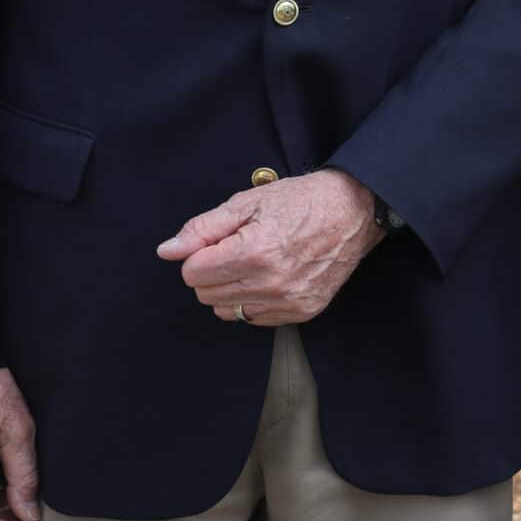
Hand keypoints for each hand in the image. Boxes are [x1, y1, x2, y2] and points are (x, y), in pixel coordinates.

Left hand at [155, 168, 380, 324]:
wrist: (352, 211)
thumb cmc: (301, 201)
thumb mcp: (247, 203)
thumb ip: (203, 228)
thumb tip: (168, 250)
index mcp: (253, 253)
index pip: (192, 273)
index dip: (199, 254)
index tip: (218, 241)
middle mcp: (270, 283)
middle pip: (206, 295)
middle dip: (211, 272)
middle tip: (236, 249)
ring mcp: (288, 302)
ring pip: (227, 311)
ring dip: (230, 289)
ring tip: (253, 263)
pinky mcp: (302, 312)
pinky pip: (254, 319)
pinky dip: (253, 300)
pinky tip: (269, 277)